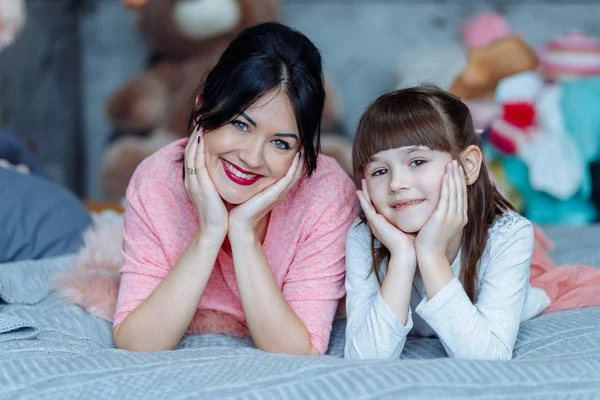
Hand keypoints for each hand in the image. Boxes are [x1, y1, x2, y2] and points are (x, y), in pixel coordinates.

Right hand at [184, 127, 228, 242]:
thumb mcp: (217, 192)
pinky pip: (197, 163)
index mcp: (195, 179)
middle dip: (195, 131)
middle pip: (190, 149)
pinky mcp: (200, 186)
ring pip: (192, 153)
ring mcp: (194, 182)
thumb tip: (231, 168)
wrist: (215, 231)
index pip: (195, 153)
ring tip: (200, 119)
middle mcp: (192, 178)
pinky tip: (201, 137)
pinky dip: (198, 149)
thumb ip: (219, 180)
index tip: (205, 122)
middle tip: (199, 115)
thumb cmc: (219, 213)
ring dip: (195, 136)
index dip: (198, 137)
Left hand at [228, 152, 303, 235]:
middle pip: (296, 173)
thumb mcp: (249, 190)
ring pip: (296, 174)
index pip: (289, 174)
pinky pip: (289, 177)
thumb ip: (250, 180)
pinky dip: (294, 167)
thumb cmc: (240, 207)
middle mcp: (280, 192)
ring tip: (303, 147)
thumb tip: (243, 167)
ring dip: (300, 160)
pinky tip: (297, 156)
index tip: (295, 147)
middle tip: (304, 143)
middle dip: (300, 159)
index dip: (294, 161)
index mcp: (275, 191)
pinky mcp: (276, 194)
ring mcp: (279, 193)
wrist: (239, 222)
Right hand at [357, 179, 415, 267]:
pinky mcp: (375, 223)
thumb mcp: (409, 226)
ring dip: (364, 193)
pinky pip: (367, 208)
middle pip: (371, 204)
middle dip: (368, 193)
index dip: (377, 197)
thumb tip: (419, 209)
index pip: (379, 207)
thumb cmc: (410, 242)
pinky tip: (359, 192)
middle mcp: (378, 223)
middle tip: (365, 181)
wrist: (406, 252)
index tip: (377, 187)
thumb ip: (411, 218)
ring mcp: (375, 223)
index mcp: (385, 224)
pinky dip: (363, 200)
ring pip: (367, 204)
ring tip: (362, 182)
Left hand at [415, 160, 467, 260]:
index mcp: (461, 217)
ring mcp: (453, 217)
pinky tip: (445, 176)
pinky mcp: (443, 217)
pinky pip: (447, 197)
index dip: (460, 180)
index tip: (457, 169)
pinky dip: (447, 185)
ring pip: (455, 192)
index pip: (462, 194)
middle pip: (461, 190)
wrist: (429, 254)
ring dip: (454, 176)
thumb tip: (440, 204)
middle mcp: (460, 216)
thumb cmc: (431, 240)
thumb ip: (443, 213)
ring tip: (451, 164)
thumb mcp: (440, 224)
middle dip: (459, 175)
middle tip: (456, 161)